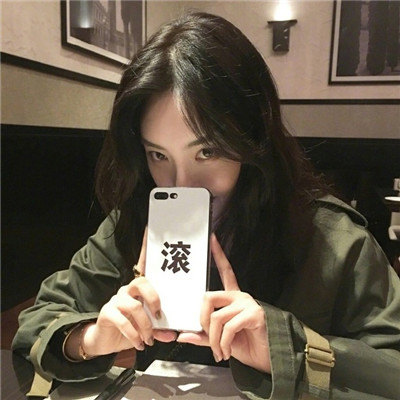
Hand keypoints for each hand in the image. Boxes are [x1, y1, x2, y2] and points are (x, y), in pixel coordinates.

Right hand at [79, 228, 175, 357]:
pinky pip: (123, 320)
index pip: (143, 266)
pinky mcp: (107, 312)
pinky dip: (134, 334)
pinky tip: (139, 344)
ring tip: (149, 340)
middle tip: (159, 315)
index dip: (145, 249)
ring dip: (145, 326)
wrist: (105, 342)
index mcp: (139, 290)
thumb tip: (173, 334)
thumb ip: (160, 329)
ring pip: (134, 306)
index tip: (149, 231)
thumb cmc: (130, 330)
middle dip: (154, 299)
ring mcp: (116, 299)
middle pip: (141, 282)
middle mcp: (127, 290)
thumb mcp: (148, 330)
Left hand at [177, 234, 270, 372]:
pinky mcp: (254, 315)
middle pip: (208, 297)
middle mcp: (240, 297)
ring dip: (214, 340)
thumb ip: (202, 335)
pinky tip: (226, 351)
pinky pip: (229, 327)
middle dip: (202, 320)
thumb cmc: (246, 345)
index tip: (212, 239)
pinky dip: (223, 343)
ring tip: (219, 351)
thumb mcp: (220, 340)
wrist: (268, 359)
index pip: (226, 271)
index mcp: (232, 298)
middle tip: (206, 335)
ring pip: (216, 317)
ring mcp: (248, 304)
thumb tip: (182, 336)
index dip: (219, 255)